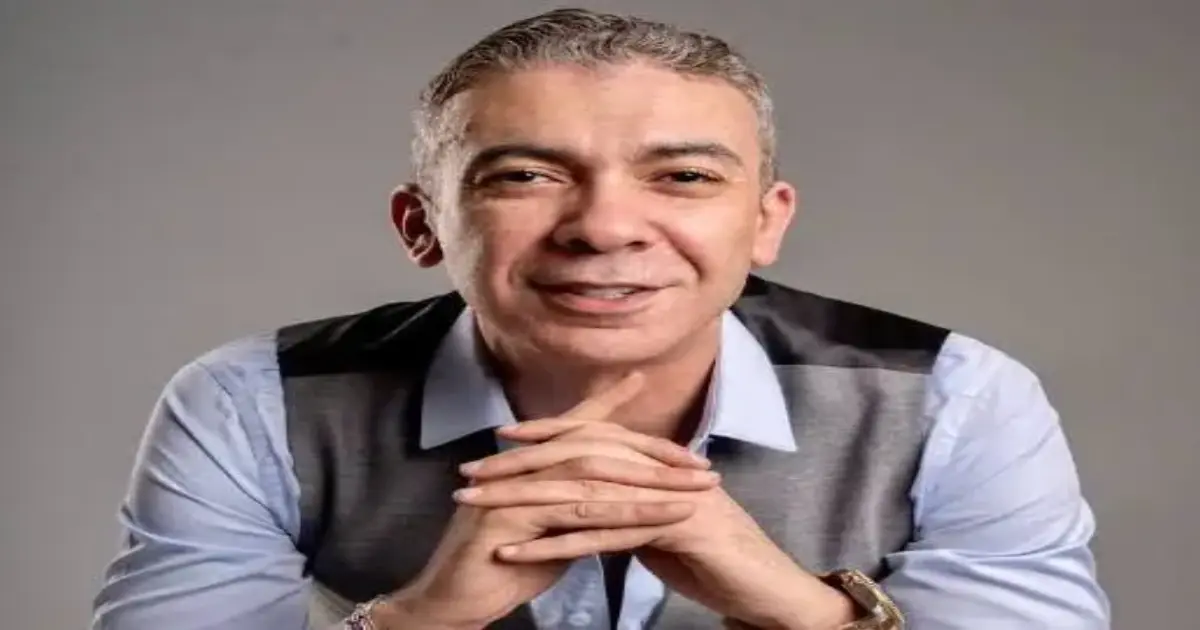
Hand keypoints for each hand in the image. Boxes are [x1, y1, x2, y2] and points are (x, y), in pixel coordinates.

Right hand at [377, 373, 715, 629]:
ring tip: (693, 494)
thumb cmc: (500, 569)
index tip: (650, 386)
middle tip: (702, 465)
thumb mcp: (550, 531)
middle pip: (597, 446)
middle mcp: (523, 467)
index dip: (612, 403)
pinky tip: (656, 520)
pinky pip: (577, 512)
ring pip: (593, 475)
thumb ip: (577, 508)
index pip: (578, 425)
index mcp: (530, 464)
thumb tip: (616, 499)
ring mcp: (516, 489)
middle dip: (654, 455)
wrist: (453, 602)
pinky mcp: (512, 519)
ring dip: (649, 485)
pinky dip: (621, 515)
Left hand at [474, 418, 857, 629]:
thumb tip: (601, 499)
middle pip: (576, 460)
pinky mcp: (669, 529)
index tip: (500, 440)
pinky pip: (601, 536)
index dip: (546, 435)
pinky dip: (552, 546)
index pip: (592, 440)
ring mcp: (664, 495)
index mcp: (657, 464)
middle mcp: (658, 470)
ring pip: (580, 494)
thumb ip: (635, 504)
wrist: (770, 587)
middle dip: (518, 466)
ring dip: (520, 502)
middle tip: (468, 475)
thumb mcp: (668, 523)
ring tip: (475, 506)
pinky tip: (513, 553)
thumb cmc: (719, 560)